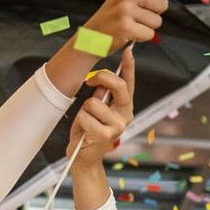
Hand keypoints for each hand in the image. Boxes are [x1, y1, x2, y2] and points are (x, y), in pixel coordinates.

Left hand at [69, 48, 134, 168]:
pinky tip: (85, 132)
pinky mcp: (105, 134)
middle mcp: (124, 115)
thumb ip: (101, 96)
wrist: (83, 158)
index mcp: (123, 107)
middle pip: (118, 86)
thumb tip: (100, 82)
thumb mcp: (94, 110)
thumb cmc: (88, 131)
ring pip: (94, 101)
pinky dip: (80, 121)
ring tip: (87, 122)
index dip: (129, 67)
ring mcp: (117, 125)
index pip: (128, 83)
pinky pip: (85, 115)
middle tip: (90, 80)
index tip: (128, 51)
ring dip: (84, 109)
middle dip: (102, 77)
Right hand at [81, 0, 172, 54]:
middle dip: (155, 14)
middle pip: (162, 3)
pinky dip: (142, 38)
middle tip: (138, 18)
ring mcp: (125, 9)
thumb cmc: (111, 18)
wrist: (91, 38)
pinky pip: (150, 34)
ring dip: (148, 28)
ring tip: (132, 26)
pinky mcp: (126, 27)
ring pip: (157, 21)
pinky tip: (129, 34)